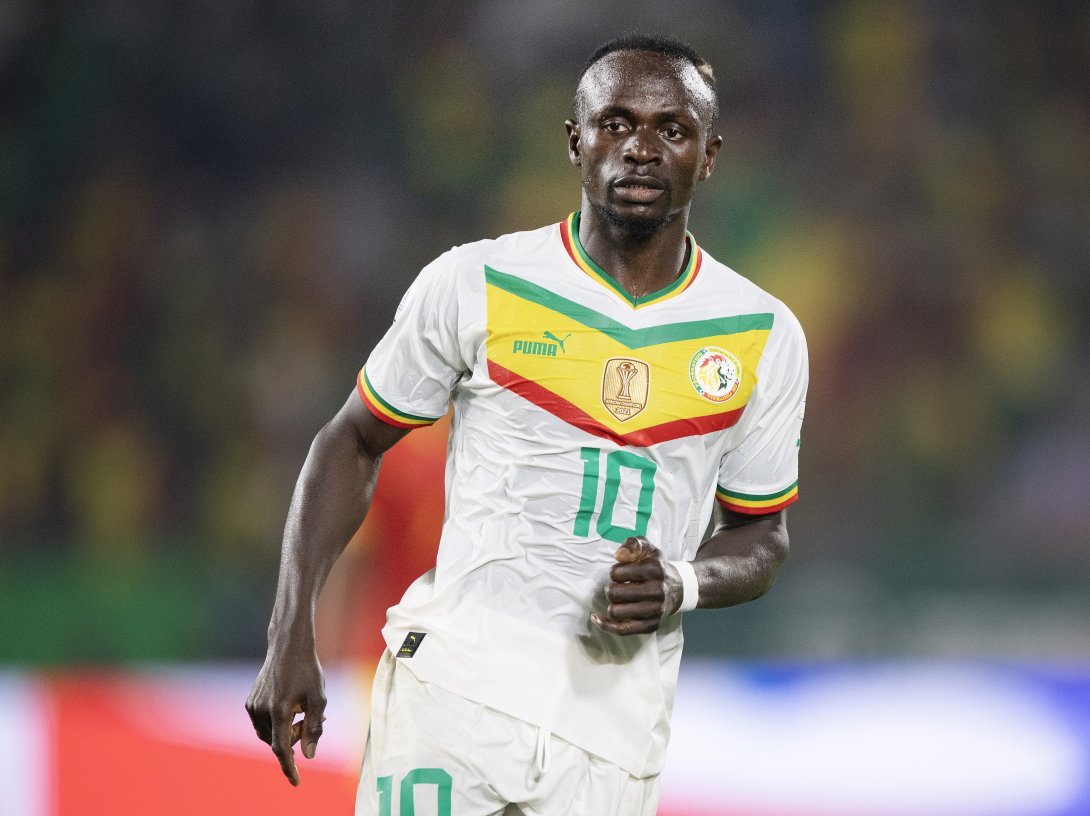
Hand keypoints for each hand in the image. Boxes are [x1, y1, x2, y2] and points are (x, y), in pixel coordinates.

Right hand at [245, 646, 326, 785]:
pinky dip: (277, 723)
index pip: (282, 748)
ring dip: (286, 731)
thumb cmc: (307, 670)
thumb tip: (309, 755)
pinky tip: (291, 706)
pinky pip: (264, 724)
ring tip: (303, 712)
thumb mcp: (319, 697)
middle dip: (295, 738)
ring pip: (270, 734)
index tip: (296, 782)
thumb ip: (314, 727)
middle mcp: (262, 710)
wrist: (288, 647)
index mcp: (280, 709)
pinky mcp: (250, 702)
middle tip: (311, 721)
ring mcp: (253, 706)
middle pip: (279, 741)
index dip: (289, 767)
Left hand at [591, 536, 683, 635]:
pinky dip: (605, 625)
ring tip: (619, 599)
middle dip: (611, 589)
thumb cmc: (656, 567)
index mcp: (654, 570)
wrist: (678, 588)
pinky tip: (597, 618)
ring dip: (612, 605)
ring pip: (615, 612)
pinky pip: (622, 630)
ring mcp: (655, 611)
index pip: (616, 573)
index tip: (622, 573)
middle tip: (619, 587)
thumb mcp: (648, 548)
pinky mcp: (651, 626)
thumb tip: (619, 555)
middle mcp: (657, 591)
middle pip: (614, 593)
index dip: (614, 572)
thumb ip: (633, 544)